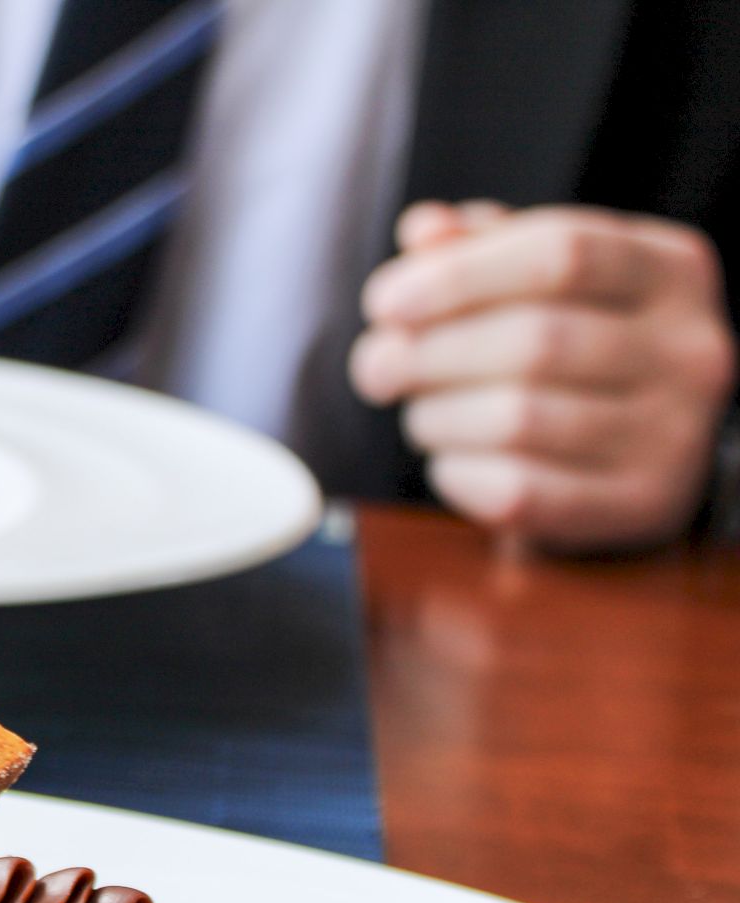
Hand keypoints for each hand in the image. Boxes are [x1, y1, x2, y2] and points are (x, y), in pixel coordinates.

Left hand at [349, 201, 735, 551]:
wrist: (629, 459)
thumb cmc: (570, 353)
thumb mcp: (538, 284)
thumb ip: (480, 248)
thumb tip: (423, 231)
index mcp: (671, 269)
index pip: (561, 251)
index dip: (457, 275)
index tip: (384, 304)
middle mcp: (691, 349)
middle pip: (533, 339)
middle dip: (428, 354)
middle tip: (376, 368)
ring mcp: (673, 434)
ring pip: (518, 419)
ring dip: (437, 416)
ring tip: (420, 413)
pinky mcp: (639, 506)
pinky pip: (519, 492)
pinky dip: (458, 474)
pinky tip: (450, 460)